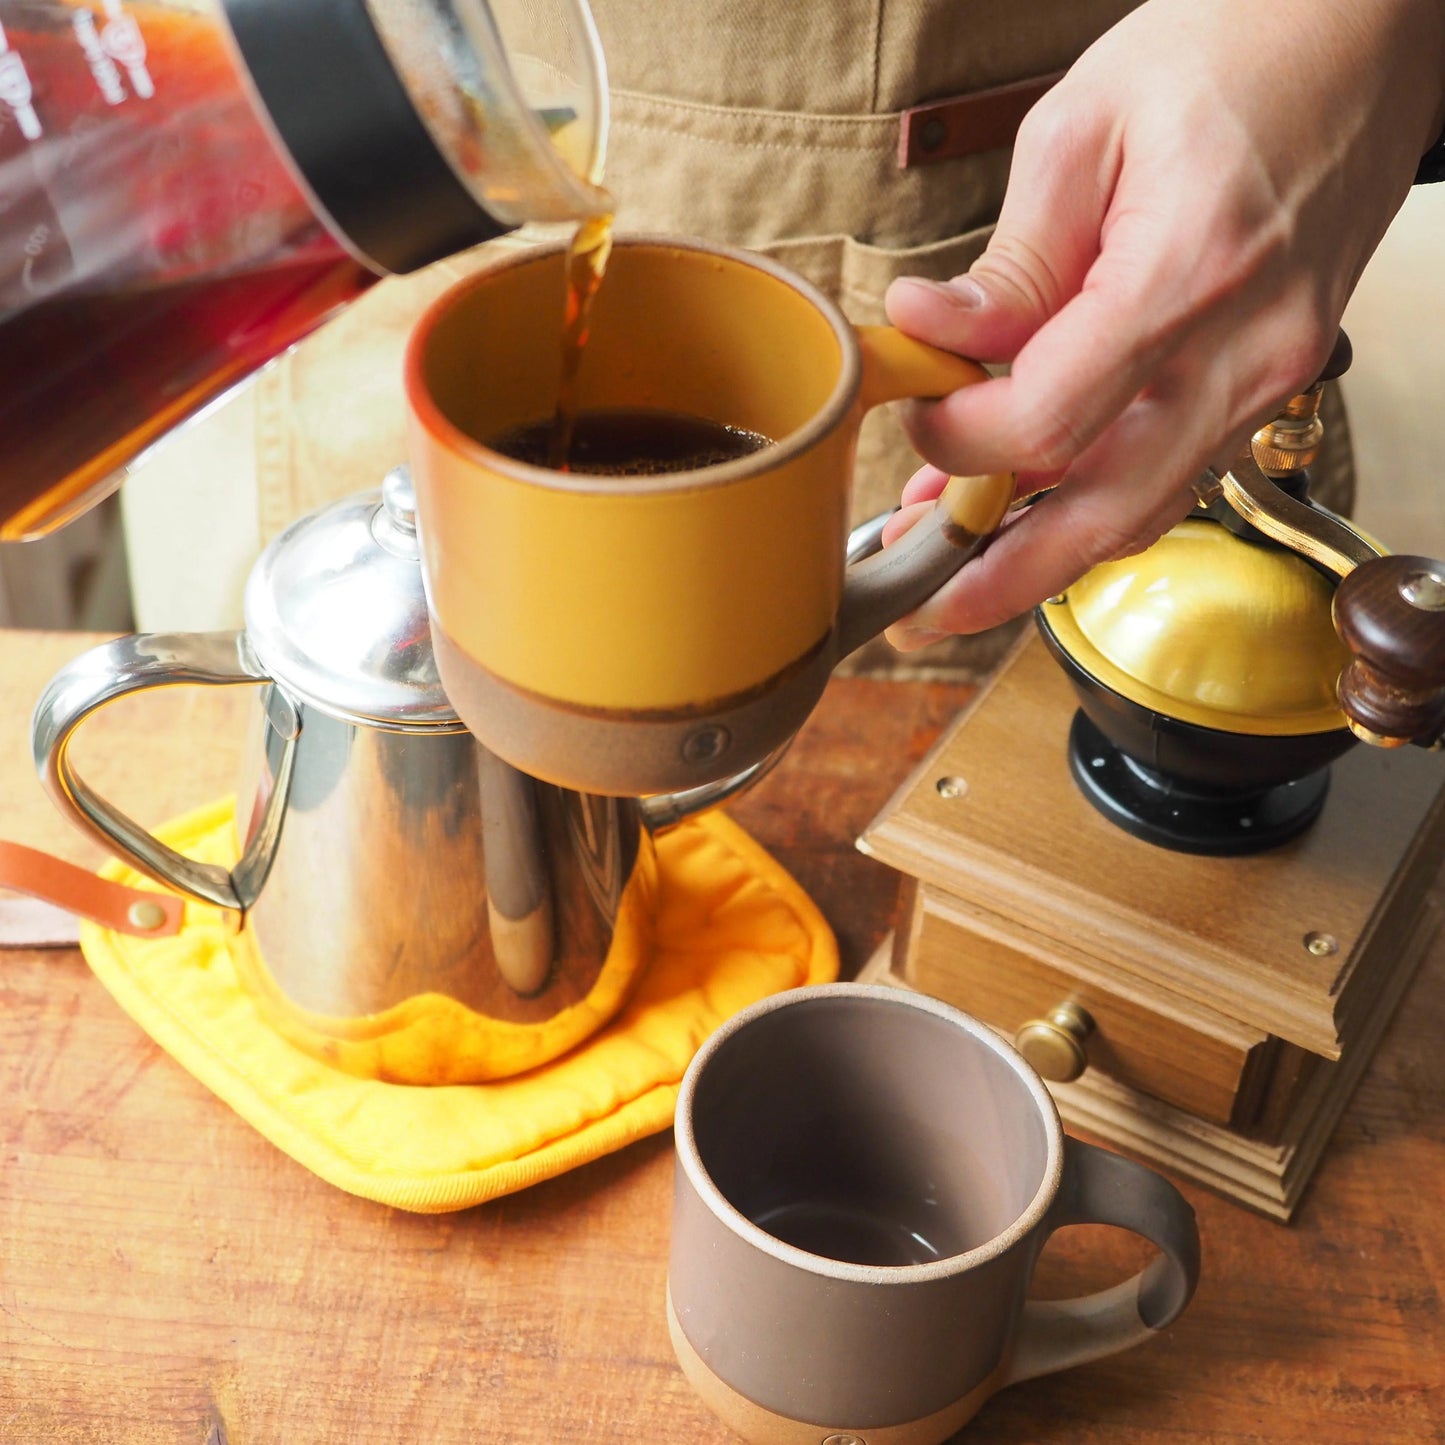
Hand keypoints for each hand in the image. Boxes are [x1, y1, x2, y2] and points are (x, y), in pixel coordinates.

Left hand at [881, 0, 1444, 648]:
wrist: (1360, 30)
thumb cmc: (1231, 47)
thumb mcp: (1083, 128)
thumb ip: (1010, 261)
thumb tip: (930, 334)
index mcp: (1189, 273)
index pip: (1049, 420)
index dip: (960, 440)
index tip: (917, 414)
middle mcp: (1245, 348)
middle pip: (1106, 515)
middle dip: (1001, 576)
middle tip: (925, 608)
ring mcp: (1271, 374)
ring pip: (1143, 510)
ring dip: (1044, 548)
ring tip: (960, 554)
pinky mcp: (1273, 377)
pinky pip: (1176, 471)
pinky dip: (1097, 499)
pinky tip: (1035, 497)